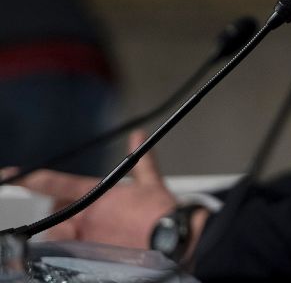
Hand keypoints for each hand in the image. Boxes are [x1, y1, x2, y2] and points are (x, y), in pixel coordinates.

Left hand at [14, 130, 178, 249]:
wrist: (172, 238)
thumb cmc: (161, 212)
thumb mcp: (152, 182)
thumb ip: (142, 160)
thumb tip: (137, 137)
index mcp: (98, 193)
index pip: (55, 182)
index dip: (30, 179)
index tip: (10, 176)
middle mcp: (86, 215)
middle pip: (56, 213)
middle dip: (64, 213)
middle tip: (83, 216)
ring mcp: (85, 237)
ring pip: (59, 234)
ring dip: (68, 232)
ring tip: (90, 234)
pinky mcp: (90, 255)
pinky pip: (70, 252)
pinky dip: (76, 248)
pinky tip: (92, 247)